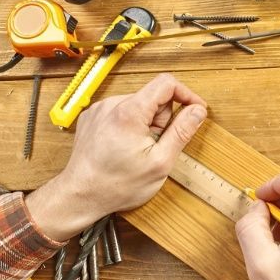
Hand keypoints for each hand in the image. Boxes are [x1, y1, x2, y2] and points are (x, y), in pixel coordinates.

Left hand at [26, 74, 206, 240]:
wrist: (81, 195)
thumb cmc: (118, 185)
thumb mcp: (160, 162)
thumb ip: (181, 132)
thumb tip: (197, 111)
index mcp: (130, 112)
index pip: (166, 83)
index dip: (186, 95)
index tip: (194, 111)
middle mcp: (111, 104)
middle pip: (152, 97)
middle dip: (161, 119)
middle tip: (156, 146)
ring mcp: (99, 109)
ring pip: (137, 105)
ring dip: (145, 124)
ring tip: (137, 150)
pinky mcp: (92, 117)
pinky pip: (120, 112)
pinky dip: (129, 126)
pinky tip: (123, 147)